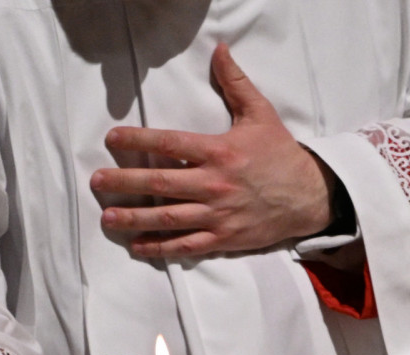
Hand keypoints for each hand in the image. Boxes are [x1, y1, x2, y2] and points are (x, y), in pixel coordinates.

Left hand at [91, 43, 336, 256]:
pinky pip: (189, 245)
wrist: (312, 196)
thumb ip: (236, 84)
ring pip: (169, 217)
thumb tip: (219, 51)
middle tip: (97, 181)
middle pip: (160, 183)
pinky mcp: (227, 237)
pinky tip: (139, 246)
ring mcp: (220, 214)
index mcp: (219, 152)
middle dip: (124, 182)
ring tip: (108, 217)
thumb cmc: (283, 155)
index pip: (169, 144)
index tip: (113, 138)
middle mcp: (216, 184)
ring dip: (135, 218)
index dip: (137, 140)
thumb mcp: (261, 114)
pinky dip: (162, 247)